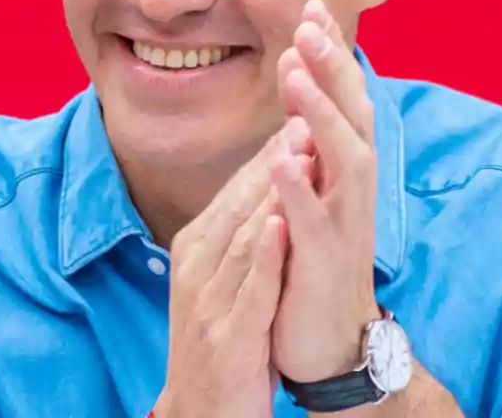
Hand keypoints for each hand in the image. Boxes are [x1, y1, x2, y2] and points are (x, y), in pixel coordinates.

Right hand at [154, 118, 313, 417]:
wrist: (201, 416)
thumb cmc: (223, 342)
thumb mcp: (221, 281)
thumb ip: (238, 235)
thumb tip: (268, 184)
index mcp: (195, 250)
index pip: (236, 191)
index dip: (270, 152)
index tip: (301, 113)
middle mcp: (196, 268)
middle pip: (239, 203)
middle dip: (275, 159)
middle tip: (307, 115)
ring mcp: (209, 302)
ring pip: (244, 238)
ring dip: (273, 194)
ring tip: (299, 153)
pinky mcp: (228, 338)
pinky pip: (249, 291)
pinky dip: (264, 257)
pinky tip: (280, 226)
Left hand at [269, 0, 382, 384]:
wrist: (329, 336)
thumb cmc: (316, 256)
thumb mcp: (316, 192)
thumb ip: (310, 143)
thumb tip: (299, 87)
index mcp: (346, 168)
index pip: (343, 98)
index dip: (330, 55)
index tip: (311, 8)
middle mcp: (353, 188)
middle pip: (352, 115)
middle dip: (333, 69)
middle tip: (309, 24)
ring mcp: (344, 222)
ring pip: (341, 158)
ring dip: (320, 114)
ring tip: (293, 74)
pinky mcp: (325, 260)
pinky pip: (312, 219)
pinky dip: (300, 187)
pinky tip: (282, 159)